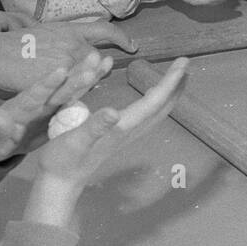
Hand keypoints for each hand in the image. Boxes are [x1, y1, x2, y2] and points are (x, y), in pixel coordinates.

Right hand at [0, 20, 135, 92]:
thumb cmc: (16, 42)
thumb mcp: (46, 32)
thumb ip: (66, 38)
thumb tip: (82, 44)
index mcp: (71, 31)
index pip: (105, 30)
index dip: (121, 37)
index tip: (132, 45)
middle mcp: (73, 46)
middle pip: (98, 59)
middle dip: (100, 67)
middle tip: (104, 71)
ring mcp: (66, 65)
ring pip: (88, 77)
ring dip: (91, 81)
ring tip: (90, 84)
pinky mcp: (55, 82)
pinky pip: (72, 91)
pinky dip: (75, 94)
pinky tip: (76, 96)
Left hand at [0, 51, 111, 161]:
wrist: (0, 140)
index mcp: (21, 106)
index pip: (35, 93)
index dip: (47, 83)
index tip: (61, 70)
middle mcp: (38, 100)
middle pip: (58, 87)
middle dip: (76, 73)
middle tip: (93, 59)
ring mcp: (49, 103)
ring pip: (70, 87)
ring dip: (86, 73)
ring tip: (104, 60)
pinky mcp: (58, 108)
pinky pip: (76, 94)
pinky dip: (89, 83)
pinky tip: (103, 71)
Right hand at [24, 58, 188, 226]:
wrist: (60, 183)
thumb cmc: (63, 161)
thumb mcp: (73, 140)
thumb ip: (93, 126)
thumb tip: (113, 112)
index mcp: (122, 127)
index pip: (153, 102)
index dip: (169, 81)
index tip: (183, 62)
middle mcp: (129, 131)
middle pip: (161, 107)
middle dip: (176, 85)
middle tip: (186, 64)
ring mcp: (126, 135)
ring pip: (156, 113)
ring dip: (169, 94)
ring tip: (177, 77)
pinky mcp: (120, 137)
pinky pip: (146, 117)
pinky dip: (155, 102)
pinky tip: (151, 96)